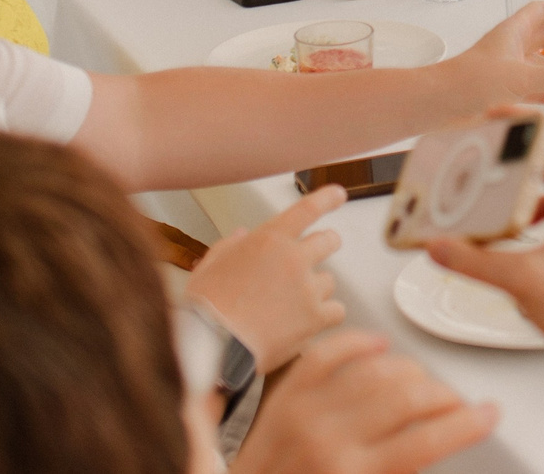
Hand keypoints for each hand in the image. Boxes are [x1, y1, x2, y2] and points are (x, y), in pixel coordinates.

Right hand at [186, 186, 347, 372]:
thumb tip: (241, 235)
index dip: (327, 199)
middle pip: (329, 241)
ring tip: (290, 307)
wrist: (212, 348)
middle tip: (312, 260)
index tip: (339, 194)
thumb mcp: (208, 268)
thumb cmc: (204, 309)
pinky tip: (305, 324)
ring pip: (329, 280)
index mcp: (268, 239)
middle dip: (325, 245)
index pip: (307, 209)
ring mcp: (307, 288)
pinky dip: (325, 316)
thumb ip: (227, 247)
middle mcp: (294, 258)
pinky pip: (336, 310)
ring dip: (316, 289)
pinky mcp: (315, 317)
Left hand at [227, 331, 496, 473]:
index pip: (428, 440)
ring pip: (377, 368)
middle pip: (409, 396)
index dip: (467, 424)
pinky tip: (381, 345)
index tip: (487, 415)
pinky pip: (329, 352)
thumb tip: (429, 450)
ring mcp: (303, 410)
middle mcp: (328, 439)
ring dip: (411, 370)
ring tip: (425, 382)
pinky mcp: (284, 393)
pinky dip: (359, 343)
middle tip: (460, 403)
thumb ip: (395, 470)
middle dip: (447, 396)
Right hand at [424, 132, 543, 378]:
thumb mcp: (521, 284)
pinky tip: (500, 226)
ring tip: (488, 179)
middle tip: (486, 140)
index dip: (532, 121)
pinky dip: (523, 210)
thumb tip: (436, 245)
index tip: (500, 113)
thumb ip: (475, 263)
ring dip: (521, 178)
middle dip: (521, 145)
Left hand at [440, 2, 543, 111]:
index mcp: (512, 33)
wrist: (440, 104)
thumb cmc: (473, 81)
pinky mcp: (499, 91)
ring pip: (537, 63)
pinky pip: (529, 86)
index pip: (540, 11)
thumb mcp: (521, 76)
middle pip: (543, 37)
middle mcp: (509, 48)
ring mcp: (504, 70)